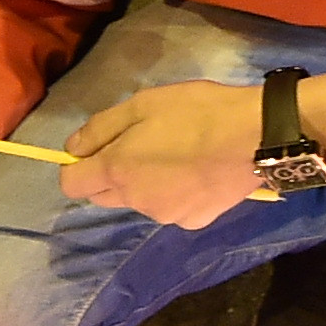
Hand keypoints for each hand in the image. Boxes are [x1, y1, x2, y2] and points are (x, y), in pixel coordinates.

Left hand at [61, 78, 281, 231]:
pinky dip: (177, 194)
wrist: (254, 138)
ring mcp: (166, 216)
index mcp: (117, 171)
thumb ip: (100, 128)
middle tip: (141, 146)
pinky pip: (172, 209)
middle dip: (111, 175)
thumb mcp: (142, 104)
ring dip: (146, 184)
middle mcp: (135, 201)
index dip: (77, 166)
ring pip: (140, 202)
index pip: (71, 184)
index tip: (98, 147)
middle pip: (104, 196)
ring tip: (179, 156)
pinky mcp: (194, 221)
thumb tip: (72, 149)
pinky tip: (199, 173)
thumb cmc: (195, 113)